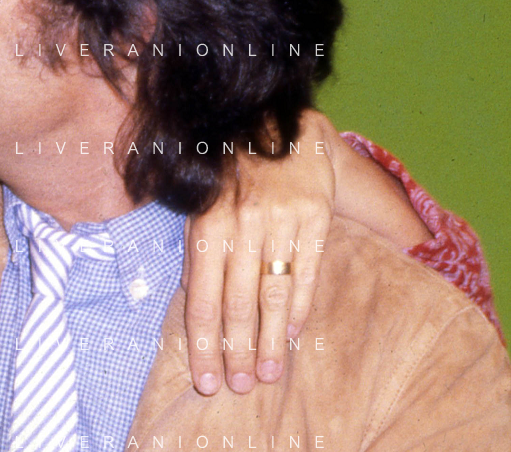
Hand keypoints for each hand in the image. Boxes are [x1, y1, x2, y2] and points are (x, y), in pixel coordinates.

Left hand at [182, 109, 336, 394]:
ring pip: (273, 294)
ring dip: (268, 341)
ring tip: (265, 375)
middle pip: (238, 304)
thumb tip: (196, 307)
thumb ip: (197, 252)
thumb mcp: (199, 204)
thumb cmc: (227, 172)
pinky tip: (290, 334)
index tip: (206, 380)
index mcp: (206, 224)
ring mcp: (280, 221)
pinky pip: (306, 271)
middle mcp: (241, 225)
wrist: (273, 124)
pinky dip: (299, 307)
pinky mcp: (313, 217)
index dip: (204, 344)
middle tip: (236, 387)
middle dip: (236, 352)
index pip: (203, 299)